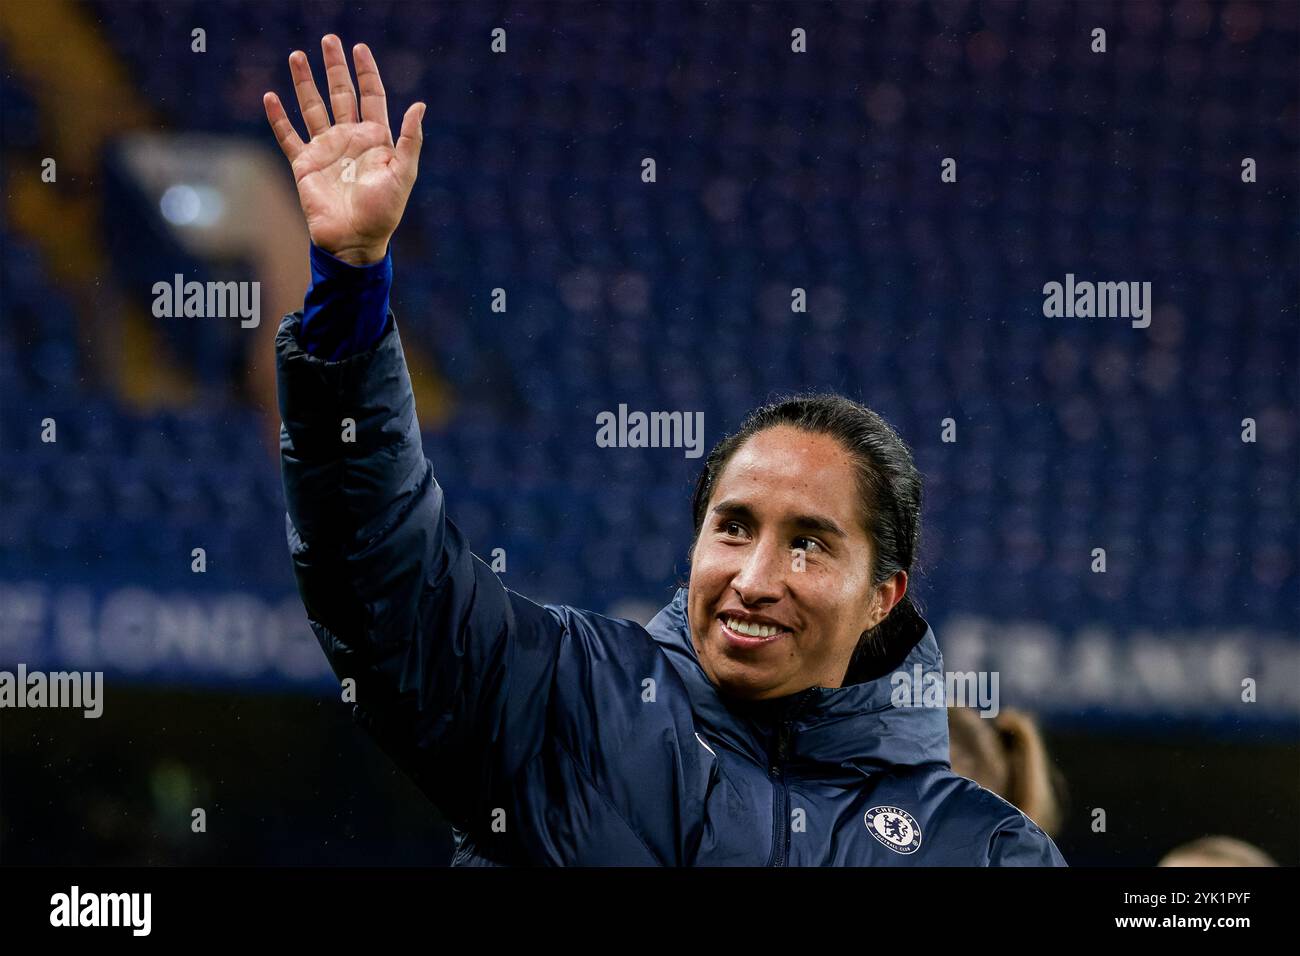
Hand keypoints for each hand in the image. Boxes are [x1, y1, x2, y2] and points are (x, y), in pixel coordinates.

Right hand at [263, 35, 423, 265]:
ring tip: (297, 56)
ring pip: (313, 107)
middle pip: (341, 94)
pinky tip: (270, 97)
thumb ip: (410, 140)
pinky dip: (279, 118)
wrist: (354, 240)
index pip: (371, 96)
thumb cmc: (383, 212)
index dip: (366, 72)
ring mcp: (326, 149)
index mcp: (376, 139)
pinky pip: (289, 136)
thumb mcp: (404, 174)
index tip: (360, 48)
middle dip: (335, 67)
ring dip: (304, 82)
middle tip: (329, 40)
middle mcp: (350, 139)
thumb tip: (420, 105)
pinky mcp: (305, 164)